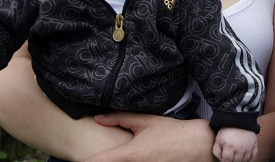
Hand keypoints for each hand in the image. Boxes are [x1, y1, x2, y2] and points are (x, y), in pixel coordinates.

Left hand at [86, 112, 214, 161]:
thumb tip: (98, 118)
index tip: (76, 158)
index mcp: (129, 155)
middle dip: (102, 161)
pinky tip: (132, 160)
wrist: (199, 146)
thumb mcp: (145, 121)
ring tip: (122, 155)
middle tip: (97, 156)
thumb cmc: (172, 133)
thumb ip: (120, 119)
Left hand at [213, 128, 258, 161]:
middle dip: (232, 159)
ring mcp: (248, 147)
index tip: (225, 156)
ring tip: (237, 154)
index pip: (227, 161)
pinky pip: (253, 157)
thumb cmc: (227, 130)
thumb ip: (217, 152)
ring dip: (240, 159)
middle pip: (236, 161)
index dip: (225, 160)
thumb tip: (222, 160)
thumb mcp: (218, 139)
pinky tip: (245, 157)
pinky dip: (249, 159)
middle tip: (231, 153)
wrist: (238, 119)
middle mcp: (240, 148)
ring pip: (244, 160)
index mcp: (230, 147)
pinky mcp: (254, 145)